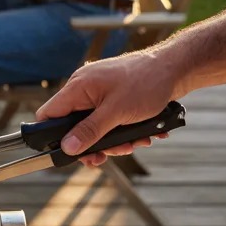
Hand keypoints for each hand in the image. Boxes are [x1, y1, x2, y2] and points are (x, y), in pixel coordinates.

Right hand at [36, 48, 179, 166]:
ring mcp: (100, 91)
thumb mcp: (116, 113)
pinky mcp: (114, 95)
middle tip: (105, 156)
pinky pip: (110, 119)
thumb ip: (89, 131)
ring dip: (113, 140)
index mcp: (78, 87)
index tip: (66, 154)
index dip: (51, 136)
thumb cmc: (147, 83)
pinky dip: (123, 130)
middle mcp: (85, 87)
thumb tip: (67, 147)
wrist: (176, 68)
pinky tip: (141, 133)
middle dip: (92, 143)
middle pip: (73, 125)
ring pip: (95, 125)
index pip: (49, 114)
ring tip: (133, 143)